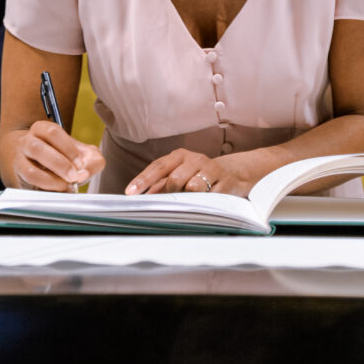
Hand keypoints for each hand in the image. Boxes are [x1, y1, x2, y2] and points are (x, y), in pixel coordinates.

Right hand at [12, 120, 104, 191]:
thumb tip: (86, 171)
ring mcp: (19, 162)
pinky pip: (30, 188)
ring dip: (52, 181)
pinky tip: (58, 191)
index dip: (68, 148)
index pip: (52, 132)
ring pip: (30, 171)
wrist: (35, 163)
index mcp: (41, 129)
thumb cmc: (61, 156)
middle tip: (75, 176)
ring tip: (67, 185)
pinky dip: (47, 190)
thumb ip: (91, 158)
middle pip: (37, 149)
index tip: (81, 163)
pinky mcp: (19, 181)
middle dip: (60, 165)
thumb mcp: (78, 152)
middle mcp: (26, 142)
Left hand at [125, 148, 252, 196]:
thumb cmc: (198, 175)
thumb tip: (143, 196)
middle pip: (174, 179)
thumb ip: (161, 183)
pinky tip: (201, 207)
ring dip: (186, 199)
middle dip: (167, 194)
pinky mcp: (225, 182)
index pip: (158, 166)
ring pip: (192, 187)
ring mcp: (212, 170)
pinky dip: (203, 204)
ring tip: (186, 205)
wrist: (233, 173)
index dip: (143, 180)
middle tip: (163, 207)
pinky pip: (210, 197)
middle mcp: (195, 159)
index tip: (130, 193)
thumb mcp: (180, 174)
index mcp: (180, 156)